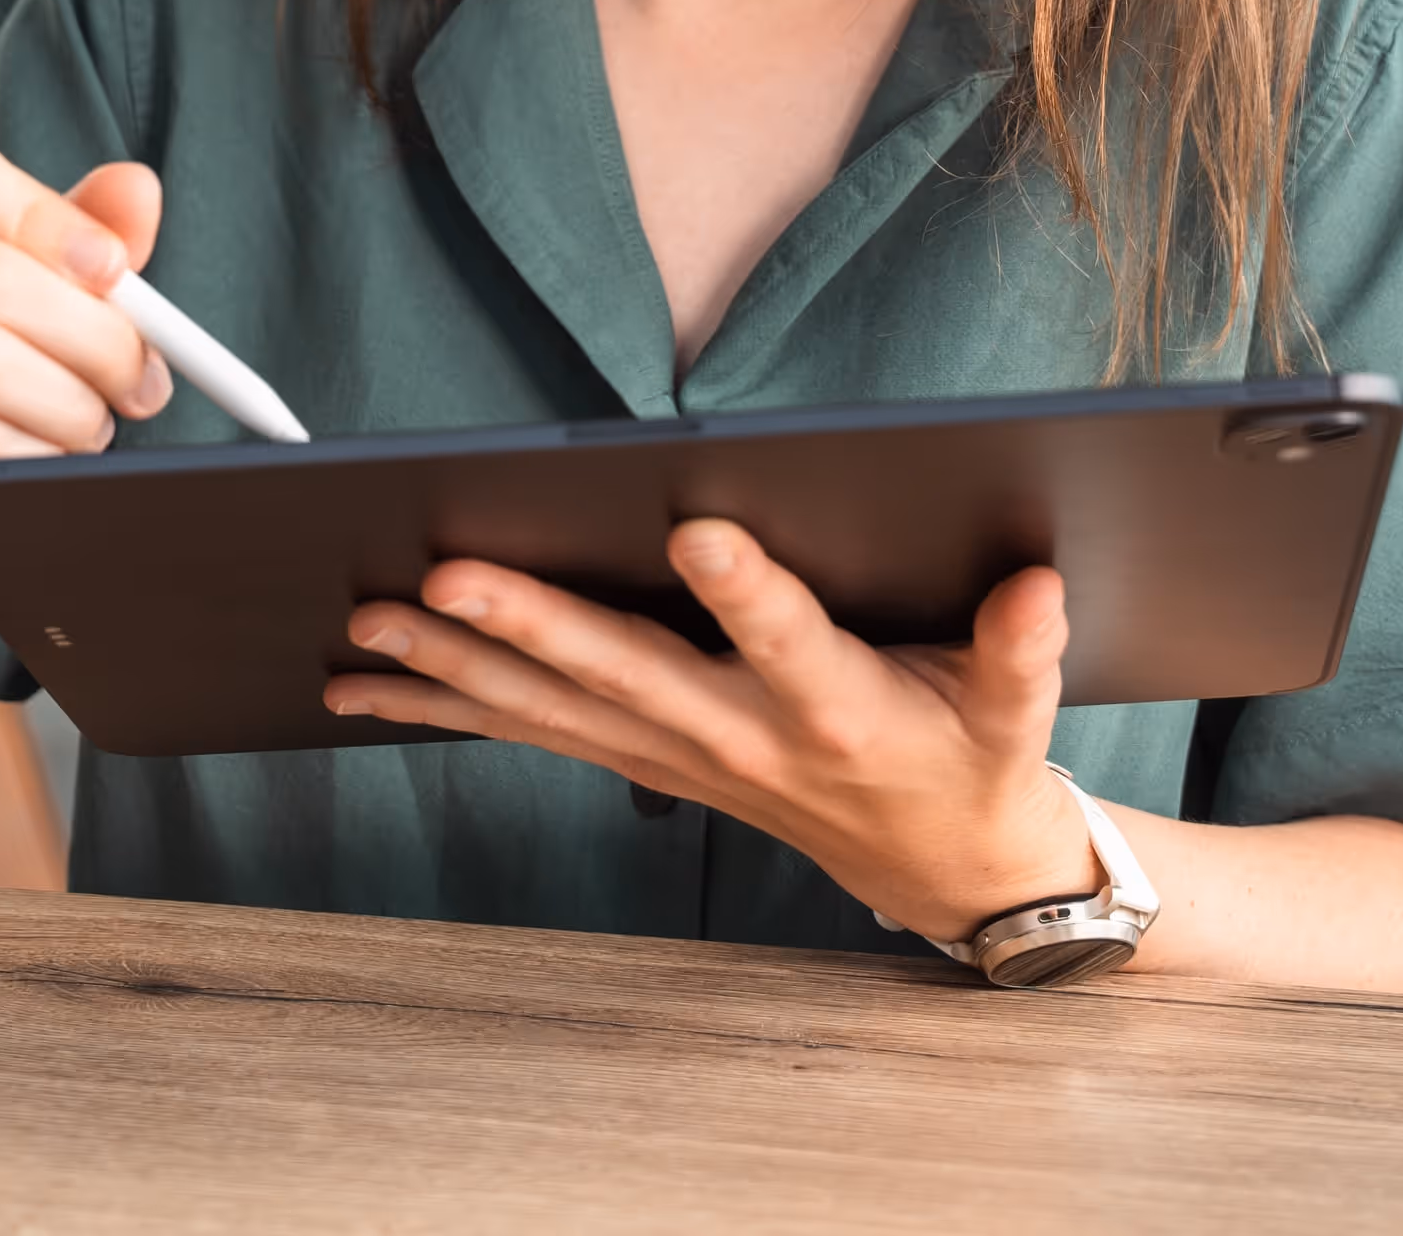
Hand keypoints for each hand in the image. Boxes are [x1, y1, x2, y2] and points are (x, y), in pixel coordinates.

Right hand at [0, 122, 172, 635]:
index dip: (38, 210)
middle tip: (138, 375)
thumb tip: (133, 188)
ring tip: (87, 424)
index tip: (112, 268)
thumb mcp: (55, 299)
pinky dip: (32, 458)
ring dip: (68, 403)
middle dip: (92, 332)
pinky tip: (41, 467)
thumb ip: (92, 238)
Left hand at [322, 523, 1100, 941]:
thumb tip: (1037, 585)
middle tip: (444, 576)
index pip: (789, 641)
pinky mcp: (644, 760)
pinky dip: (447, 707)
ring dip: (455, 668)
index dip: (749, 593)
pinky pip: (531, 733)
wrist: (946, 873)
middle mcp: (742, 739)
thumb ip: (1023, 648)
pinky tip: (365, 685)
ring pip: (552, 709)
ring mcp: (680, 757)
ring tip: (366, 624)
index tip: (698, 529)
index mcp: (838, 710)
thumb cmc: (975, 762)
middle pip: (625, 677)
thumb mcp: (1018, 713)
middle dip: (531, 625)